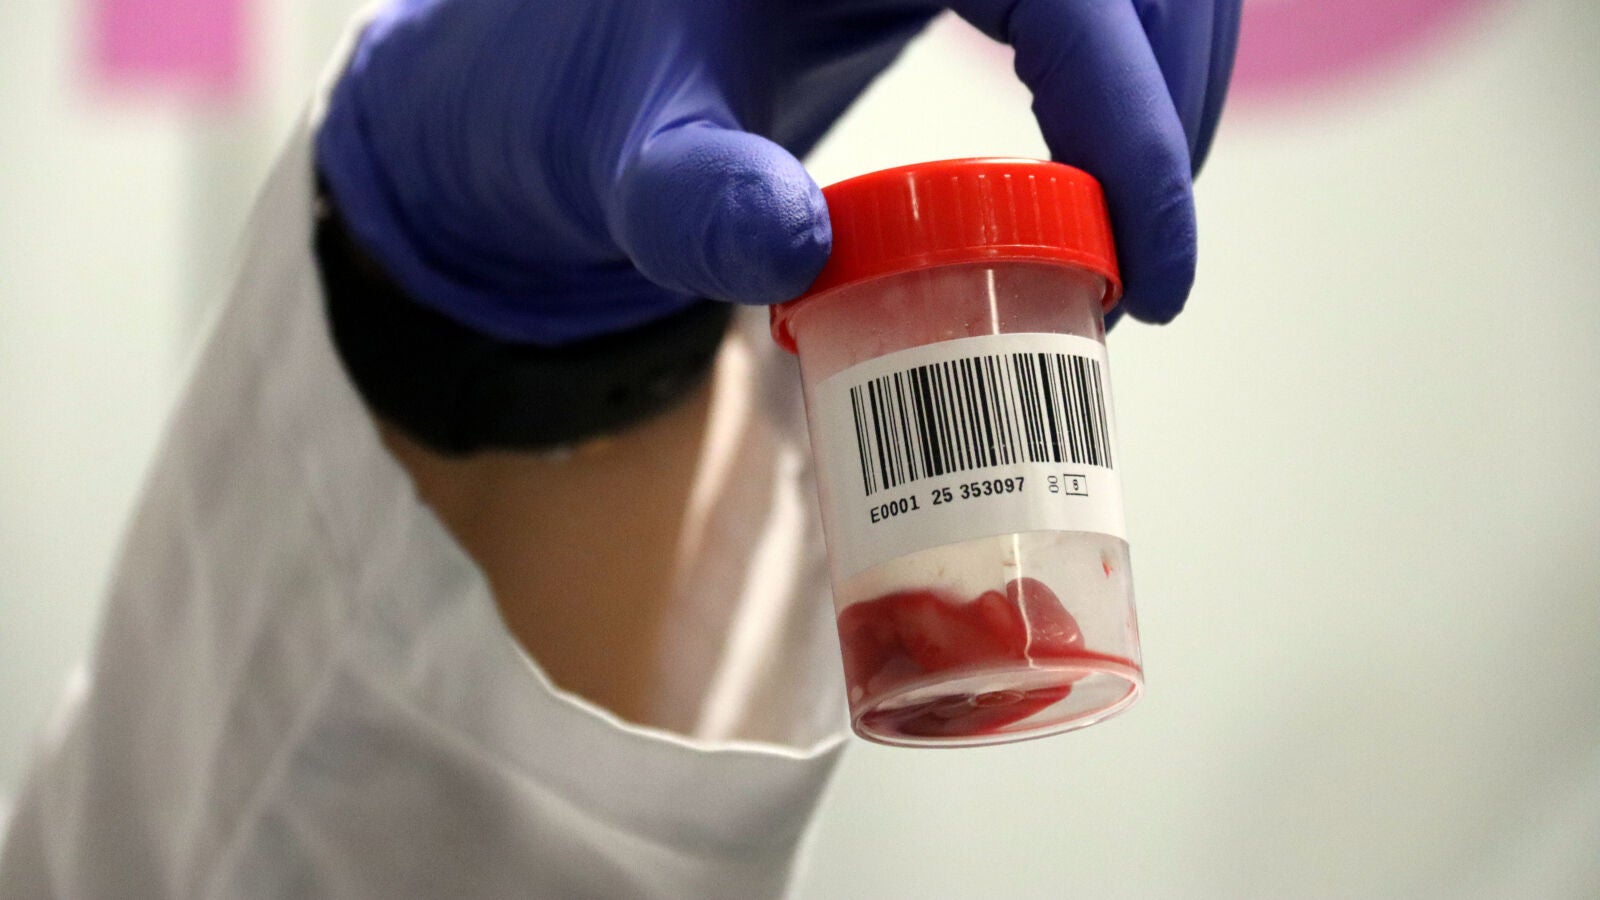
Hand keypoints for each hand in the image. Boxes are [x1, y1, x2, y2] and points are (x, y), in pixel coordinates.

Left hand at [316, 0, 1239, 344]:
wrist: (556, 71)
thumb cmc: (591, 105)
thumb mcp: (630, 160)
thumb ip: (693, 205)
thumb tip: (798, 250)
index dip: (1131, 121)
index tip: (1147, 273)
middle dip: (1166, 104)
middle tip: (1143, 261)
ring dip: (1168, 77)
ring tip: (1134, 217)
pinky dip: (1128, 51)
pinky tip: (1097, 139)